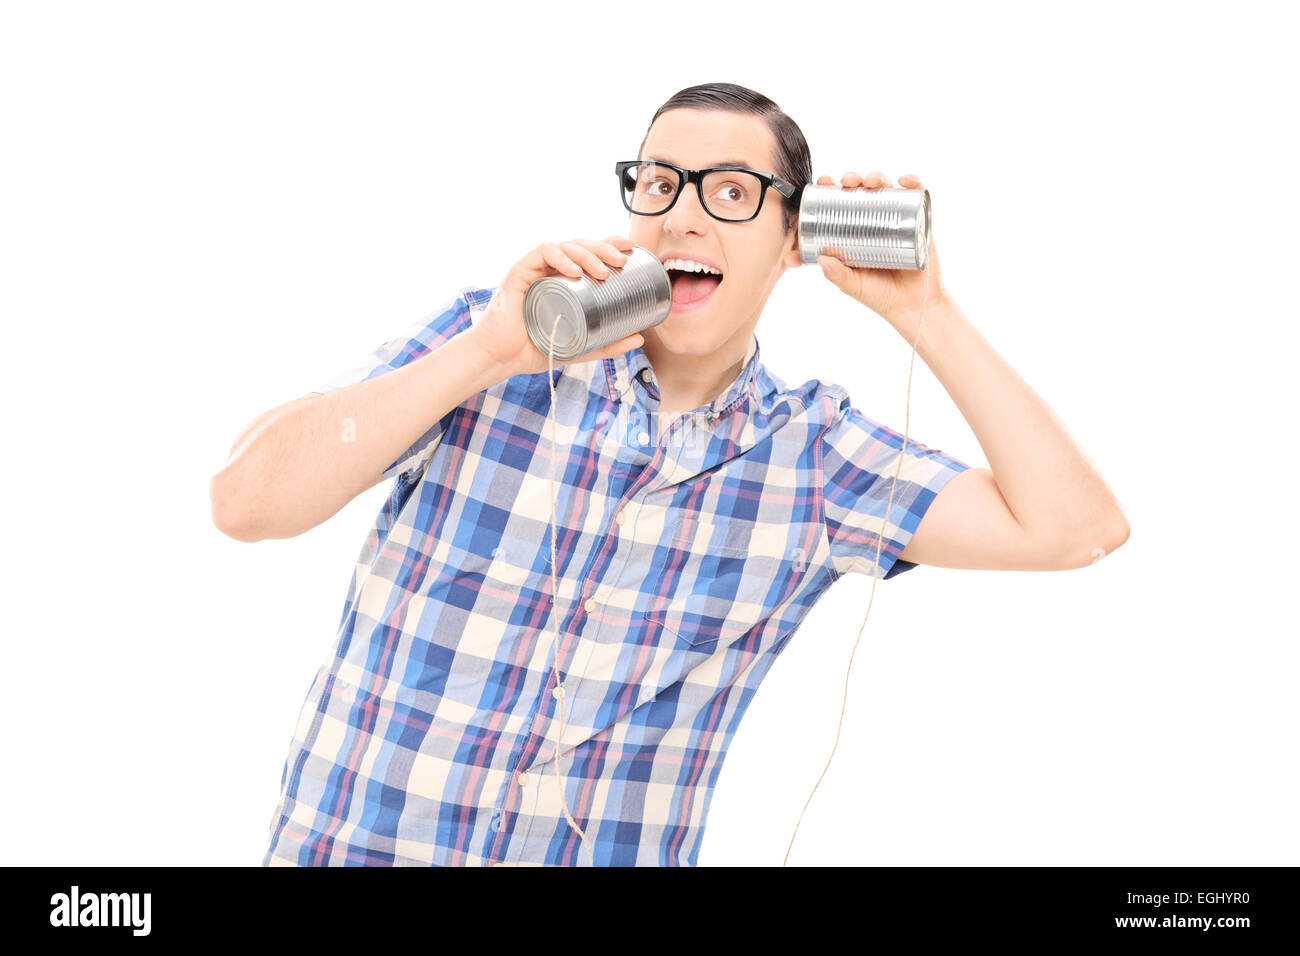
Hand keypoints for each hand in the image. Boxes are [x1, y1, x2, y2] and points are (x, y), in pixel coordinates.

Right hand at [469, 236, 645, 375]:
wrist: (502, 358)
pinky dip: (561, 257)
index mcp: (565, 280)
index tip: (631, 251)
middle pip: (581, 246)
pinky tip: (574, 271)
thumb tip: (640, 339)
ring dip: (587, 254)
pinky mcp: (520, 271)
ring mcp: (535, 268)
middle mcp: (551, 270)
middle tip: (622, 262)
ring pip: (566, 246)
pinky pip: (542, 252)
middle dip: (604, 248)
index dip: (610, 245)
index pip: (590, 254)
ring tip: (603, 272)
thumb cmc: (536, 348)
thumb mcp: (580, 347)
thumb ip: (607, 344)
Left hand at [812, 171, 950, 324]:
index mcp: (853, 232)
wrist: (914, 306)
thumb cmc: (880, 295)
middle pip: (862, 190)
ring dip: (878, 177)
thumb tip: (821, 259)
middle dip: (853, 179)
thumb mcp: (853, 286)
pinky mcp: (919, 222)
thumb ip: (837, 275)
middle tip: (847, 182)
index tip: (824, 181)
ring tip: (872, 182)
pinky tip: (904, 180)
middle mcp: (874, 221)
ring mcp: (897, 219)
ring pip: (886, 189)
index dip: (831, 189)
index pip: (839, 204)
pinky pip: (917, 197)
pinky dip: (913, 183)